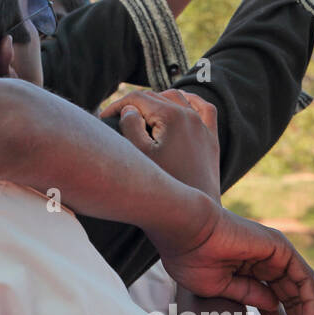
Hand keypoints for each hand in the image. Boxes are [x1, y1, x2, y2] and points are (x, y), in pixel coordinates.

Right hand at [102, 88, 220, 198]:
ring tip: (141, 114)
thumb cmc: (162, 186)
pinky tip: (182, 105)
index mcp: (171, 116)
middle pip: (155, 96)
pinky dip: (191, 101)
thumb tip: (130, 109)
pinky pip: (204, 108)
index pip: (137, 99)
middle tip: (116, 119)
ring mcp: (202, 126)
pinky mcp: (210, 139)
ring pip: (178, 98)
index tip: (103, 119)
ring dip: (158, 100)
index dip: (116, 105)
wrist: (192, 217)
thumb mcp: (138, 154)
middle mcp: (189, 116)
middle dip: (133, 104)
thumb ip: (130, 125)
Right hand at [148, 201, 313, 314]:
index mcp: (246, 270)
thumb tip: (272, 306)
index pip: (272, 302)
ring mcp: (274, 253)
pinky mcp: (281, 248)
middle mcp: (264, 261)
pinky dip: (309, 302)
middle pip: (290, 298)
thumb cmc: (191, 258)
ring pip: (301, 290)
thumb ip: (248, 295)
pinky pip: (304, 278)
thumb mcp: (220, 288)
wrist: (186, 233)